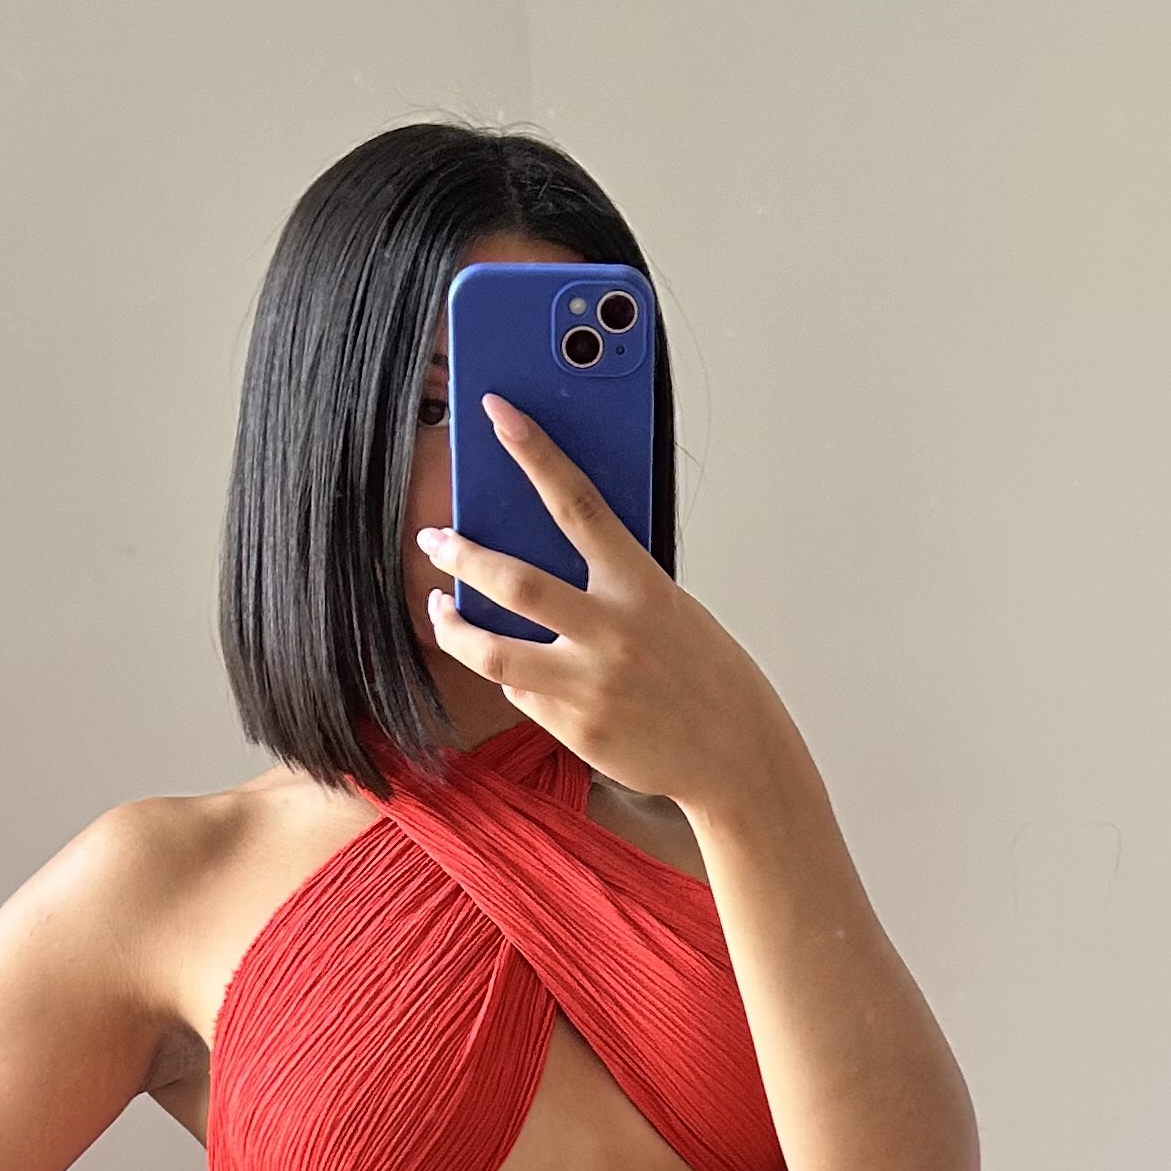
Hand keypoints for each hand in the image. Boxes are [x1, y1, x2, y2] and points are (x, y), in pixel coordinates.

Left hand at [417, 394, 792, 817]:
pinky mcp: (576, 730)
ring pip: (491, 650)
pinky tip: (509, 665)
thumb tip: (552, 554)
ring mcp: (590, 685)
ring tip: (439, 608)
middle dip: (461, 554)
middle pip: (513, 581)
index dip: (533, 452)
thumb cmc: (706, 674)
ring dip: (452, 626)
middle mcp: (613, 633)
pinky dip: (509, 675)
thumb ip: (616, 584)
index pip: (578, 503)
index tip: (496, 414)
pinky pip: (520, 693)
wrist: (736, 756)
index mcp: (642, 587)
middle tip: (434, 540)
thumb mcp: (671, 610)